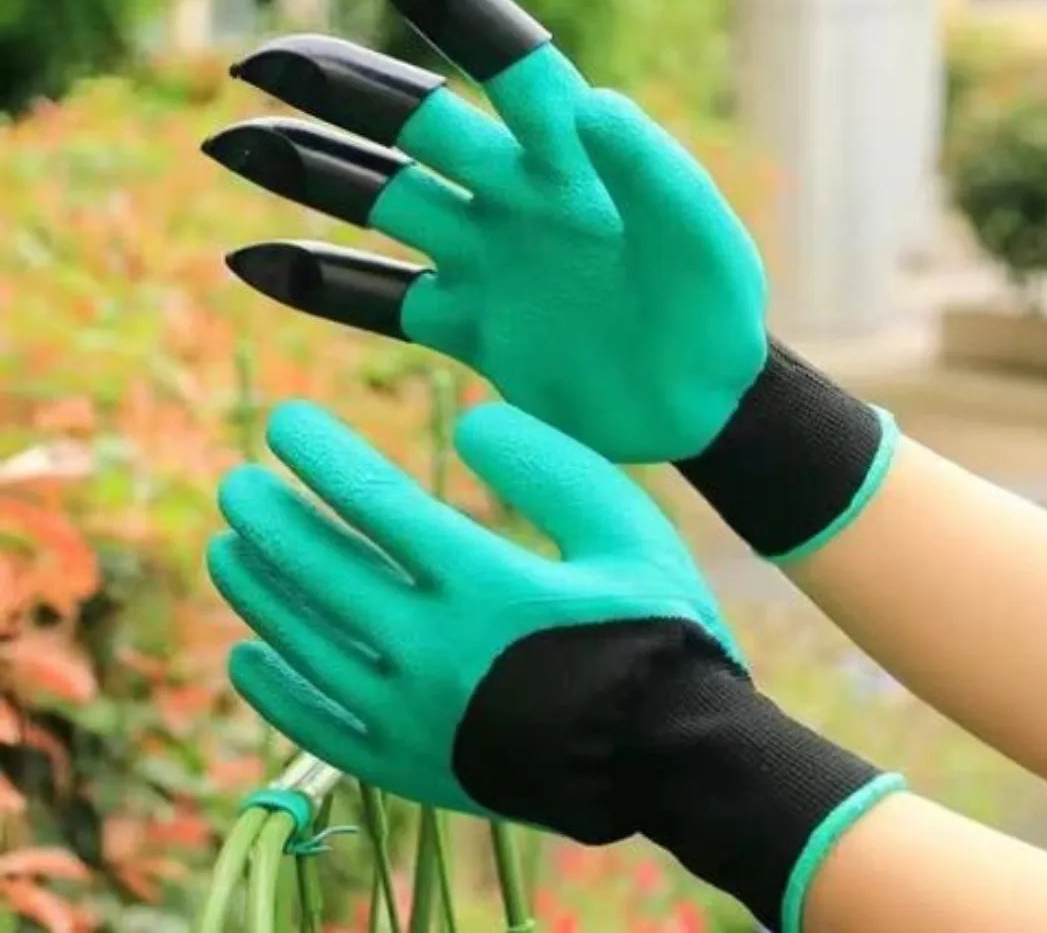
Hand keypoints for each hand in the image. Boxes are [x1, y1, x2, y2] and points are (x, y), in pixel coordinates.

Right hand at [203, 0, 767, 463]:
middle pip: (417, 129)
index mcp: (575, 159)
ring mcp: (484, 261)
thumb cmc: (715, 311)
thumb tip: (596, 103)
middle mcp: (516, 196)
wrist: (698, 400)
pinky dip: (320, 285)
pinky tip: (253, 261)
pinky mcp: (467, 329)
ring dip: (310, 174)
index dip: (459, 17)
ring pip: (382, 203)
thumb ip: (656, 176)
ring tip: (233, 147)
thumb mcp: (705, 243)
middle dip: (344, 92)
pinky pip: (380, 302)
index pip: (511, 68)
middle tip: (258, 63)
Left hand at [208, 399, 901, 931]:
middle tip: (237, 482)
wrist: (678, 759)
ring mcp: (418, 718)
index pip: (377, 502)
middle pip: (324, 571)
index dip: (324, 454)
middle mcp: (436, 653)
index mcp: (488, 586)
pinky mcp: (416, 767)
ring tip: (227, 547)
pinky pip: (320, 731)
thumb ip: (551, 466)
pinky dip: (275, 692)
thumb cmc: (659, 630)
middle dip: (273, 518)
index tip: (285, 420)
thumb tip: (468, 421)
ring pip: (307, 645)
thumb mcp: (626, 528)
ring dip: (258, 592)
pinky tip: (246, 656)